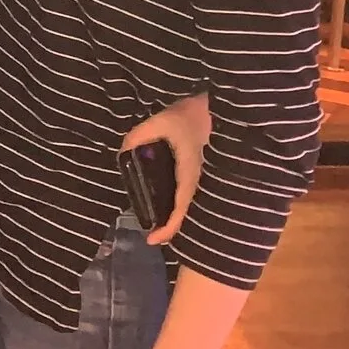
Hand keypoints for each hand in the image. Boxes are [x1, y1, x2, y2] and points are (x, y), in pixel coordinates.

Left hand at [122, 92, 209, 245]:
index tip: (152, 240)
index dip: (168, 228)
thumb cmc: (195, 114)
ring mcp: (206, 177)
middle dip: (171, 226)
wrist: (226, 108)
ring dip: (177, 214)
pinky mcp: (207, 170)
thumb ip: (138, 136)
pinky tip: (168, 196)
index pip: (180, 208)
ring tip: (158, 219)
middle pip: (188, 212)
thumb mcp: (162, 121)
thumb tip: (122, 152)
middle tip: (153, 234)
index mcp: (191, 173)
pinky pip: (193, 192)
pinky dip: (181, 201)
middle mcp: (202, 181)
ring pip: (191, 203)